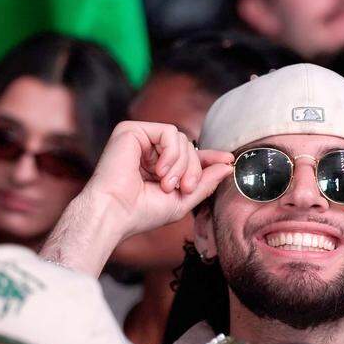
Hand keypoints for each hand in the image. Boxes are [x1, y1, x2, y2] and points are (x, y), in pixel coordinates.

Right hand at [84, 121, 231, 240]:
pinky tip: (160, 171)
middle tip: (185, 188)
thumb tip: (227, 166)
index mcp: (158, 166)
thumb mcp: (183, 200)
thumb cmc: (141, 212)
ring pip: (182, 139)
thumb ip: (205, 183)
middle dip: (194, 169)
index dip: (210, 157)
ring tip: (167, 184)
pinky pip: (169, 132)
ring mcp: (140, 139)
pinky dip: (172, 153)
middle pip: (189, 147)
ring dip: (182, 164)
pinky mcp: (132, 130)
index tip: (229, 161)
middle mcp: (149, 150)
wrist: (115, 213)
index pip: (189, 155)